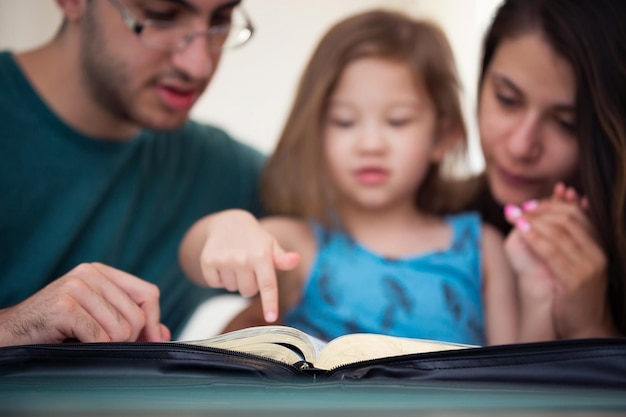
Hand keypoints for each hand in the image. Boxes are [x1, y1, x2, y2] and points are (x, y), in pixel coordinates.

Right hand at [0, 263, 169, 346]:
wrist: (11, 332)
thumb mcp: (97, 317)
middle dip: (128, 339)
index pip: (148, 293)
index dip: (154, 320)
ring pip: (121, 329)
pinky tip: (75, 343)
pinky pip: (99, 337)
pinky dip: (93, 348)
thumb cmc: (55, 326)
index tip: (152, 339)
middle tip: (105, 344)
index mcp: (101, 272)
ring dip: (108, 345)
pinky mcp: (64, 307)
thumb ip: (131, 320)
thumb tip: (163, 333)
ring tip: (87, 342)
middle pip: (137, 315)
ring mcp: (76, 287)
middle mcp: (90, 274)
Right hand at [197, 210, 299, 323]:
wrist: (227, 222)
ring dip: (235, 280)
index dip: (270, 303)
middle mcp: (242, 258)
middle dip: (249, 284)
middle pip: (248, 292)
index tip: (271, 317)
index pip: (267, 285)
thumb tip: (295, 260)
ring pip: (232, 289)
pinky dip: (219, 278)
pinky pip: (215, 284)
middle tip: (248, 266)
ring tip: (235, 262)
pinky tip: (223, 263)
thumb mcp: (271, 246)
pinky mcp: (207, 262)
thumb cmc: (254, 239)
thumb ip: (282, 259)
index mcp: (261, 255)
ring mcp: (224, 260)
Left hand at [505, 183, 614, 338]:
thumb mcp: (572, 263)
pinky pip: (552, 252)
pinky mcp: (575, 280)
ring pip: (559, 232)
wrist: (585, 327)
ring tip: (516, 216)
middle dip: (541, 210)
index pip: (577, 214)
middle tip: (520, 208)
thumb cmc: (573, 294)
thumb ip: (563, 240)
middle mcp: (596, 254)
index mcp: (597, 247)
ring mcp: (588, 267)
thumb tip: (550, 213)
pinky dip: (534, 238)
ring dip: (533, 221)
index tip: (530, 204)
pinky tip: (520, 231)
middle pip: (567, 219)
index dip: (552, 205)